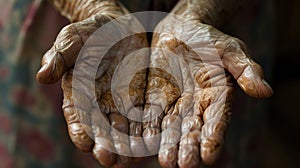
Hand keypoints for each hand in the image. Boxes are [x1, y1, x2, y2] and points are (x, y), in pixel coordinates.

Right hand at [36, 0, 148, 166]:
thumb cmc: (92, 32)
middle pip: (101, 128)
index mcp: (79, 92)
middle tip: (110, 160)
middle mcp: (99, 102)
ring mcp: (120, 101)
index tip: (85, 144)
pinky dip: (146, 130)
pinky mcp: (140, 97)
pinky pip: (143, 116)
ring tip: (131, 158)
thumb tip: (42, 76)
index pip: (77, 115)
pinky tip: (149, 142)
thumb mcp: (73, 38)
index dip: (80, 130)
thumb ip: (59, 56)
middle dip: (105, 145)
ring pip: (123, 128)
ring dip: (126, 144)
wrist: (120, 26)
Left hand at [144, 13, 272, 167]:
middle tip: (185, 164)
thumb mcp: (230, 49)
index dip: (214, 137)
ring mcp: (174, 104)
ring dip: (167, 145)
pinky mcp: (156, 99)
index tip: (209, 154)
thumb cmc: (208, 39)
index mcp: (217, 97)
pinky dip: (148, 130)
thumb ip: (245, 69)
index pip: (217, 120)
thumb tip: (265, 91)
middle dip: (189, 147)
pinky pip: (151, 116)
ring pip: (171, 128)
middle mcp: (196, 106)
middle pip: (193, 131)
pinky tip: (143, 143)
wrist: (180, 30)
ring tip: (165, 161)